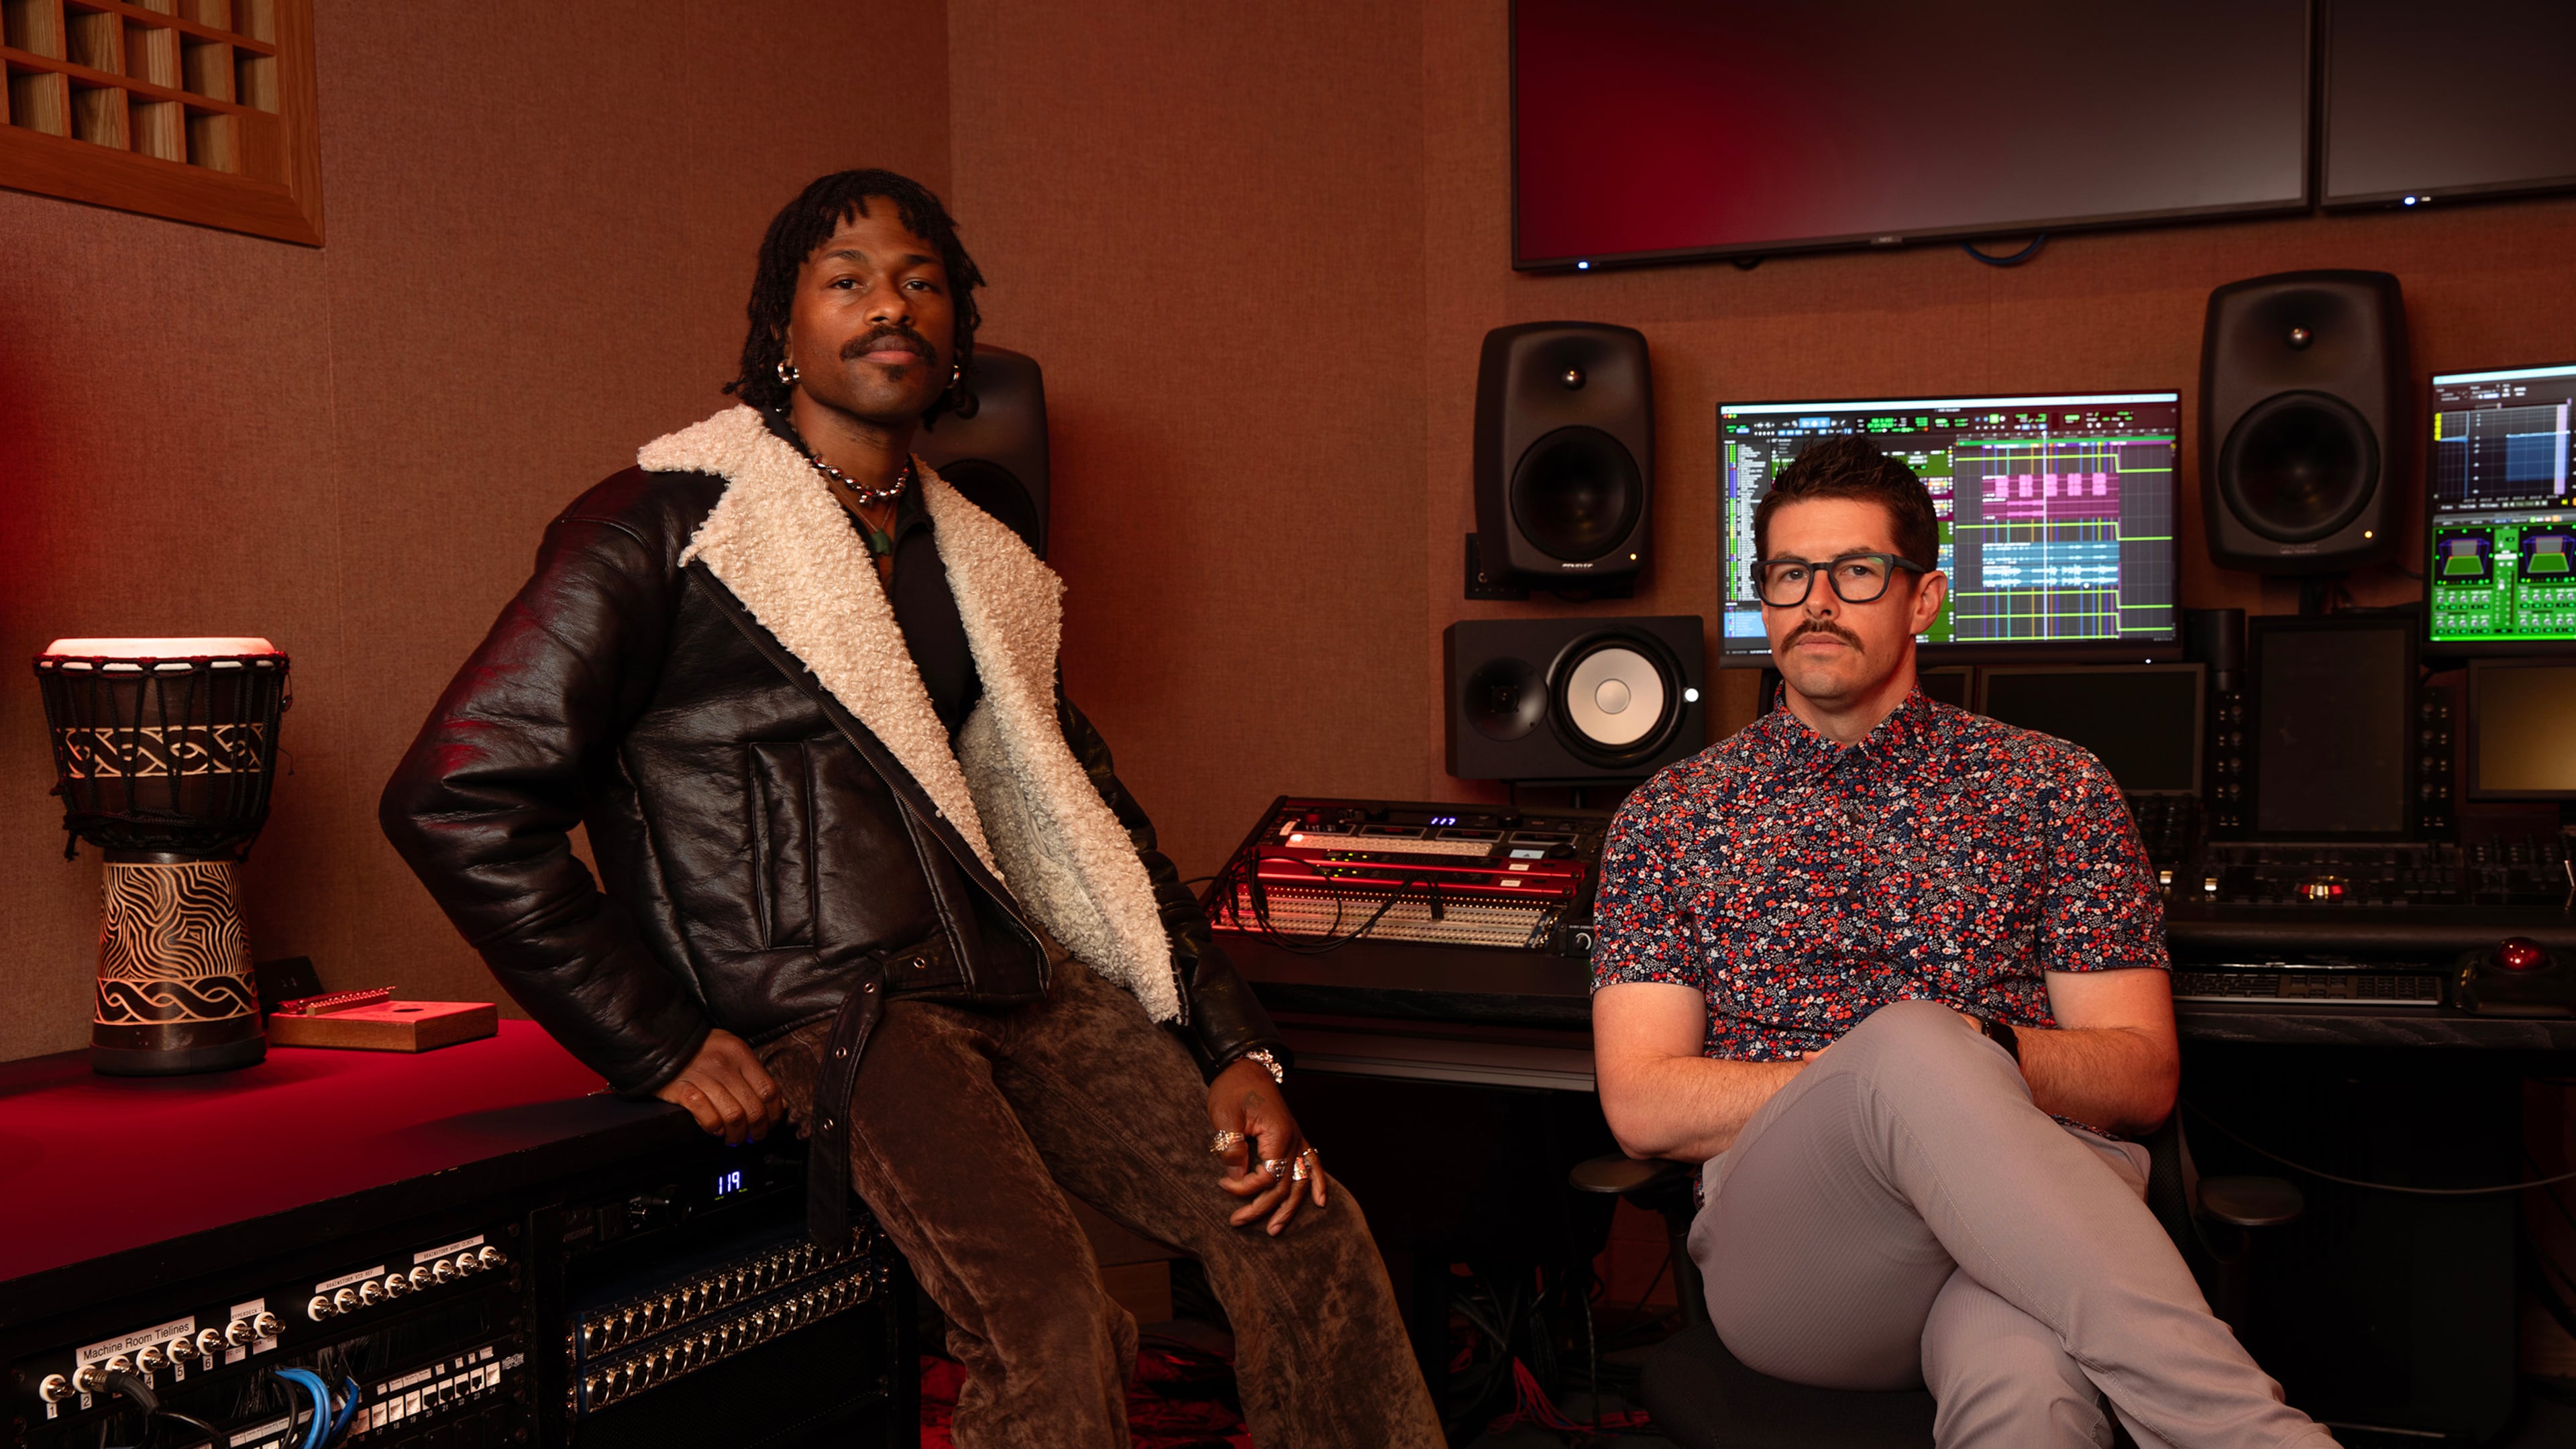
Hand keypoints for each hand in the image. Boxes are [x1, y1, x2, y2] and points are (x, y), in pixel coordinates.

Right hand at [653, 1029, 782, 1143]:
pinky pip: (707, 1116)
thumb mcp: (731, 1050)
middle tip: (753, 1137)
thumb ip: (751, 1072)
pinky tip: (715, 1129)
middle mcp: (724, 1064)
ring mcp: (702, 1077)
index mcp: (739, 1053)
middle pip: (753, 1108)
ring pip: (733, 1116)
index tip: (770, 1123)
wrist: (663, 1042)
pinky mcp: (682, 1090)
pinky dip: (714, 1128)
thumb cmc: (701, 1049)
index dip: (773, 1113)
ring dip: (737, 1134)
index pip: (769, 1090)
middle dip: (757, 1130)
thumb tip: (774, 1102)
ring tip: (734, 1138)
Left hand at [1209, 1057, 1324, 1234]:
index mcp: (1278, 1135)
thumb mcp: (1224, 1116)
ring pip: (1300, 1181)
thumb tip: (1235, 1177)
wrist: (1245, 1067)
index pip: (1268, 1176)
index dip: (1244, 1188)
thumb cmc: (1233, 1089)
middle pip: (1284, 1185)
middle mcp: (1293, 1140)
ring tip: (1275, 1229)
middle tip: (1237, 1221)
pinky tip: (1320, 1202)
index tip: (1222, 1184)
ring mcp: (1297, 1139)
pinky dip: (1318, 1183)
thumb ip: (1231, 1148)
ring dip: (1290, 1208)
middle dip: (1261, 1207)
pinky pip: (1313, 1164)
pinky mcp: (1295, 1138)